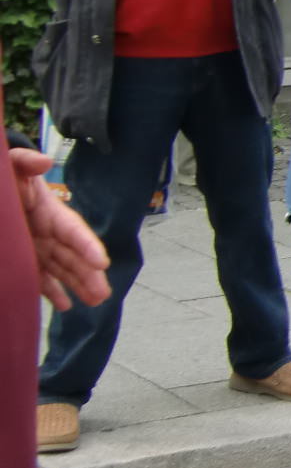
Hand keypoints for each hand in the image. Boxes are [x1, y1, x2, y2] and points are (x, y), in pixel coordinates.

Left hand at [10, 148, 109, 310]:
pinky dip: (53, 291)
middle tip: (103, 293)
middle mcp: (49, 232)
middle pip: (74, 256)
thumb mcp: (13, 167)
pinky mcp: (25, 258)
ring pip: (63, 269)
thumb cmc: (8, 178)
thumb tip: (44, 161)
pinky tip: (64, 306)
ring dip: (79, 285)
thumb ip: (24, 162)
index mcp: (49, 212)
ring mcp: (38, 247)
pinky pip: (41, 278)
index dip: (87, 245)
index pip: (73, 230)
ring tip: (96, 302)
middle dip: (89, 275)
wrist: (1, 191)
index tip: (101, 262)